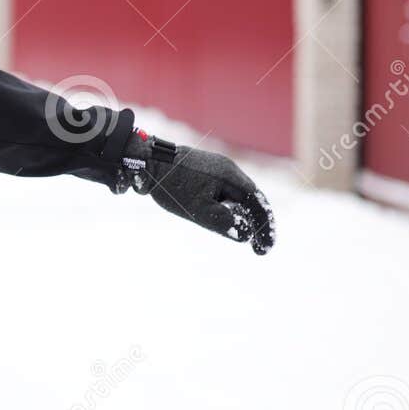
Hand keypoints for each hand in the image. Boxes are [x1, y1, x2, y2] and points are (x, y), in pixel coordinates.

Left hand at [118, 131, 275, 254]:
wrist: (144, 161)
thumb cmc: (172, 185)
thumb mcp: (199, 210)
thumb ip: (225, 223)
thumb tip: (245, 235)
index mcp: (230, 175)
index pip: (258, 204)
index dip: (264, 227)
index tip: (263, 249)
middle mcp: (226, 168)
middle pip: (249, 200)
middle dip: (252, 224)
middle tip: (254, 247)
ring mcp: (214, 167)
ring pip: (233, 196)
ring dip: (238, 216)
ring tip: (234, 234)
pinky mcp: (202, 170)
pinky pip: (220, 191)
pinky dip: (224, 207)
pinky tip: (217, 219)